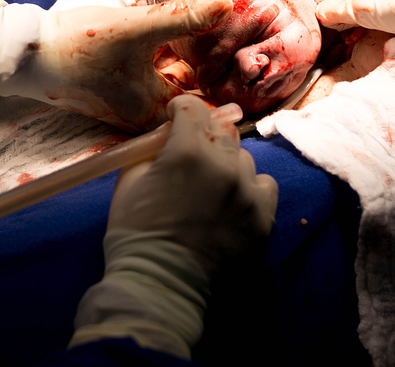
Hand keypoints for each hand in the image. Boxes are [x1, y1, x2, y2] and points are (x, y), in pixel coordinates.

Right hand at [0, 0, 233, 131]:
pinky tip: (173, 30)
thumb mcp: (136, 28)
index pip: (210, 104)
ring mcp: (131, 103)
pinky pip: (156, 73)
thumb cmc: (78, 47)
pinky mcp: (119, 88)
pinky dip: (166, 55)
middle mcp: (145, 116)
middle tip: (241, 31)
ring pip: (174, 78)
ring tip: (213, 24)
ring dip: (187, 56)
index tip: (255, 52)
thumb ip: (182, 18)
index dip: (232, 76)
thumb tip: (227, 5)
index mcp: (155, 113)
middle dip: (211, 63)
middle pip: (193, 89)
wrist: (26, 52)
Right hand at [107, 94, 278, 272]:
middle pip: (222, 130)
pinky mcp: (264, 218)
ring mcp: (248, 192)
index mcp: (188, 151)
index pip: (193, 108)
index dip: (180, 110)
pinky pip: (264, 184)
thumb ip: (155, 148)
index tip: (174, 119)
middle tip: (190, 156)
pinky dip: (249, 188)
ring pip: (243, 158)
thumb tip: (172, 132)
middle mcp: (225, 165)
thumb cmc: (136, 233)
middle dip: (204, 136)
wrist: (161, 287)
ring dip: (227, 164)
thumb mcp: (130, 180)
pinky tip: (232, 201)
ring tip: (210, 187)